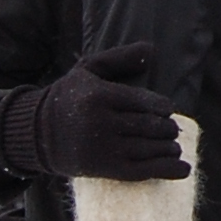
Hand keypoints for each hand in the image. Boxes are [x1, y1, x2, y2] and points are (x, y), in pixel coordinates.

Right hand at [0, 47, 189, 182]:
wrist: (38, 133)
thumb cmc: (70, 97)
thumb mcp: (89, 70)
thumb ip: (119, 58)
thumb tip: (151, 50)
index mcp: (99, 96)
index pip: (142, 101)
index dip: (161, 107)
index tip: (167, 110)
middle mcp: (101, 122)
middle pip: (148, 126)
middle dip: (167, 129)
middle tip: (172, 130)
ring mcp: (102, 148)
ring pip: (148, 148)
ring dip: (168, 149)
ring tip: (174, 147)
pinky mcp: (103, 169)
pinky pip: (141, 171)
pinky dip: (166, 171)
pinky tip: (182, 170)